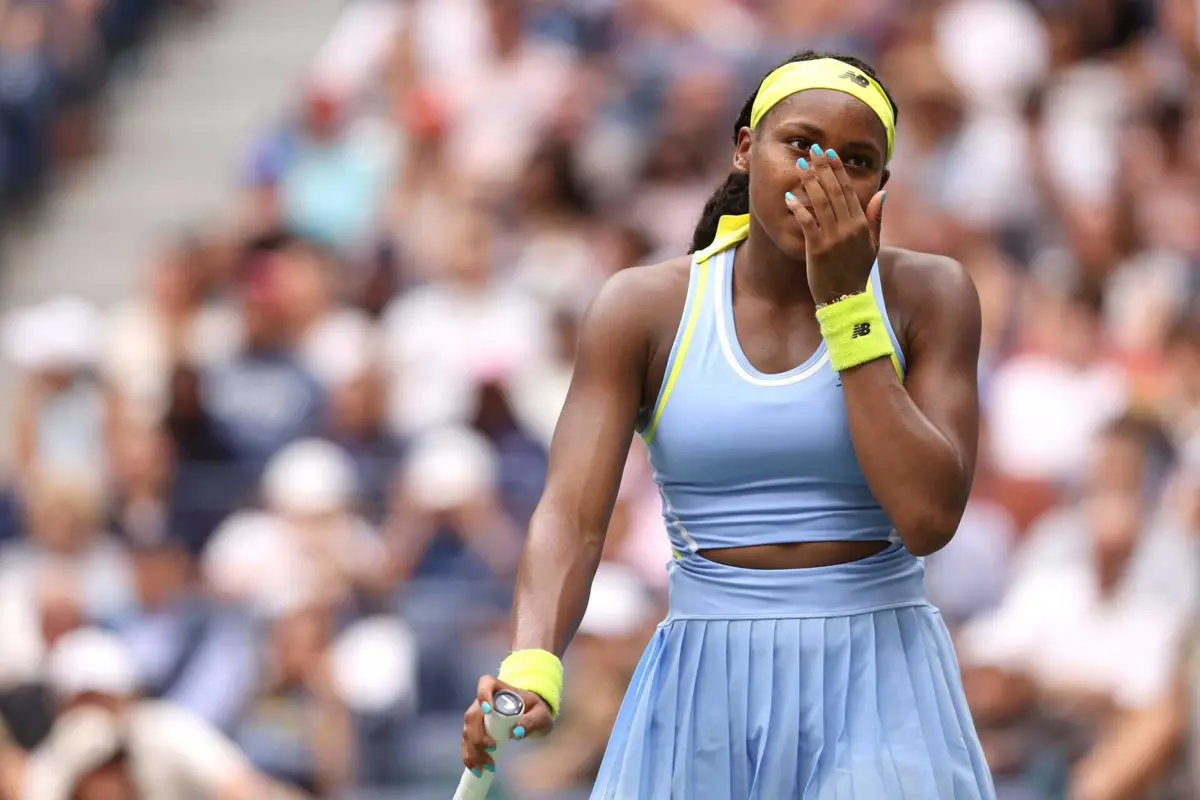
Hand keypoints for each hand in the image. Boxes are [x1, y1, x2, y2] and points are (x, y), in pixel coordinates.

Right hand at [461, 675, 554, 774]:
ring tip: (485, 766)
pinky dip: (470, 757)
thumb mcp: (540, 714)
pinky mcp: (474, 731)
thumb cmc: (535, 710)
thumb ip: (532, 720)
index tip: (488, 709)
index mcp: (497, 688)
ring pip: (467, 732)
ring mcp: (476, 716)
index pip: (485, 684)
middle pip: (472, 715)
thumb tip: (517, 732)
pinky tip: (477, 769)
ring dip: (473, 750)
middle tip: (492, 749)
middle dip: (478, 736)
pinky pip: (467, 743)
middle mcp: (482, 700)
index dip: (483, 695)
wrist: (530, 715)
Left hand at [785, 144, 884, 305]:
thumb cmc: (857, 272)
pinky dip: (798, 209)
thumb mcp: (872, 245)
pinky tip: (789, 198)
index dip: (838, 170)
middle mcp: (849, 228)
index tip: (829, 154)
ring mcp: (833, 238)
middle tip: (813, 151)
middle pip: (834, 191)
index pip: (849, 190)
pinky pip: (807, 224)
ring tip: (800, 167)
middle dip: (823, 169)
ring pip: (821, 203)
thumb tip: (883, 192)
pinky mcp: (818, 249)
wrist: (845, 299)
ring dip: (810, 183)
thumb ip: (876, 218)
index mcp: (862, 224)